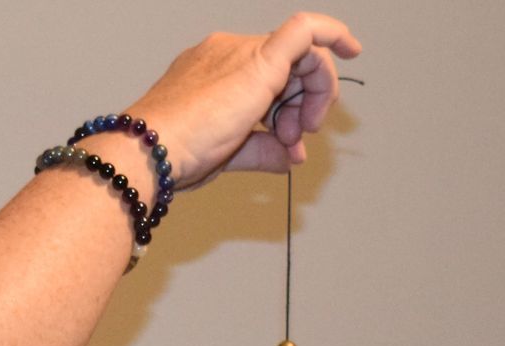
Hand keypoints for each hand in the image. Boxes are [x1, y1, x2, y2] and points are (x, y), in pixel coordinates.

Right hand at [125, 12, 361, 188]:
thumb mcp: (227, 155)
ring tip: (295, 135)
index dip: (288, 107)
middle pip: (290, 67)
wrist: (151, 150)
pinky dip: (333, 33)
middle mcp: (228, 53)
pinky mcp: (260, 60)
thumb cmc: (174, 154)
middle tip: (295, 141)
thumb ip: (262, 151)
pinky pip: (305, 30)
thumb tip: (290, 157)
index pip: (269, 78)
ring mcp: (242, 53)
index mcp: (214, 71)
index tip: (294, 135)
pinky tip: (353, 48)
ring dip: (314, 97)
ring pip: (302, 57)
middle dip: (303, 105)